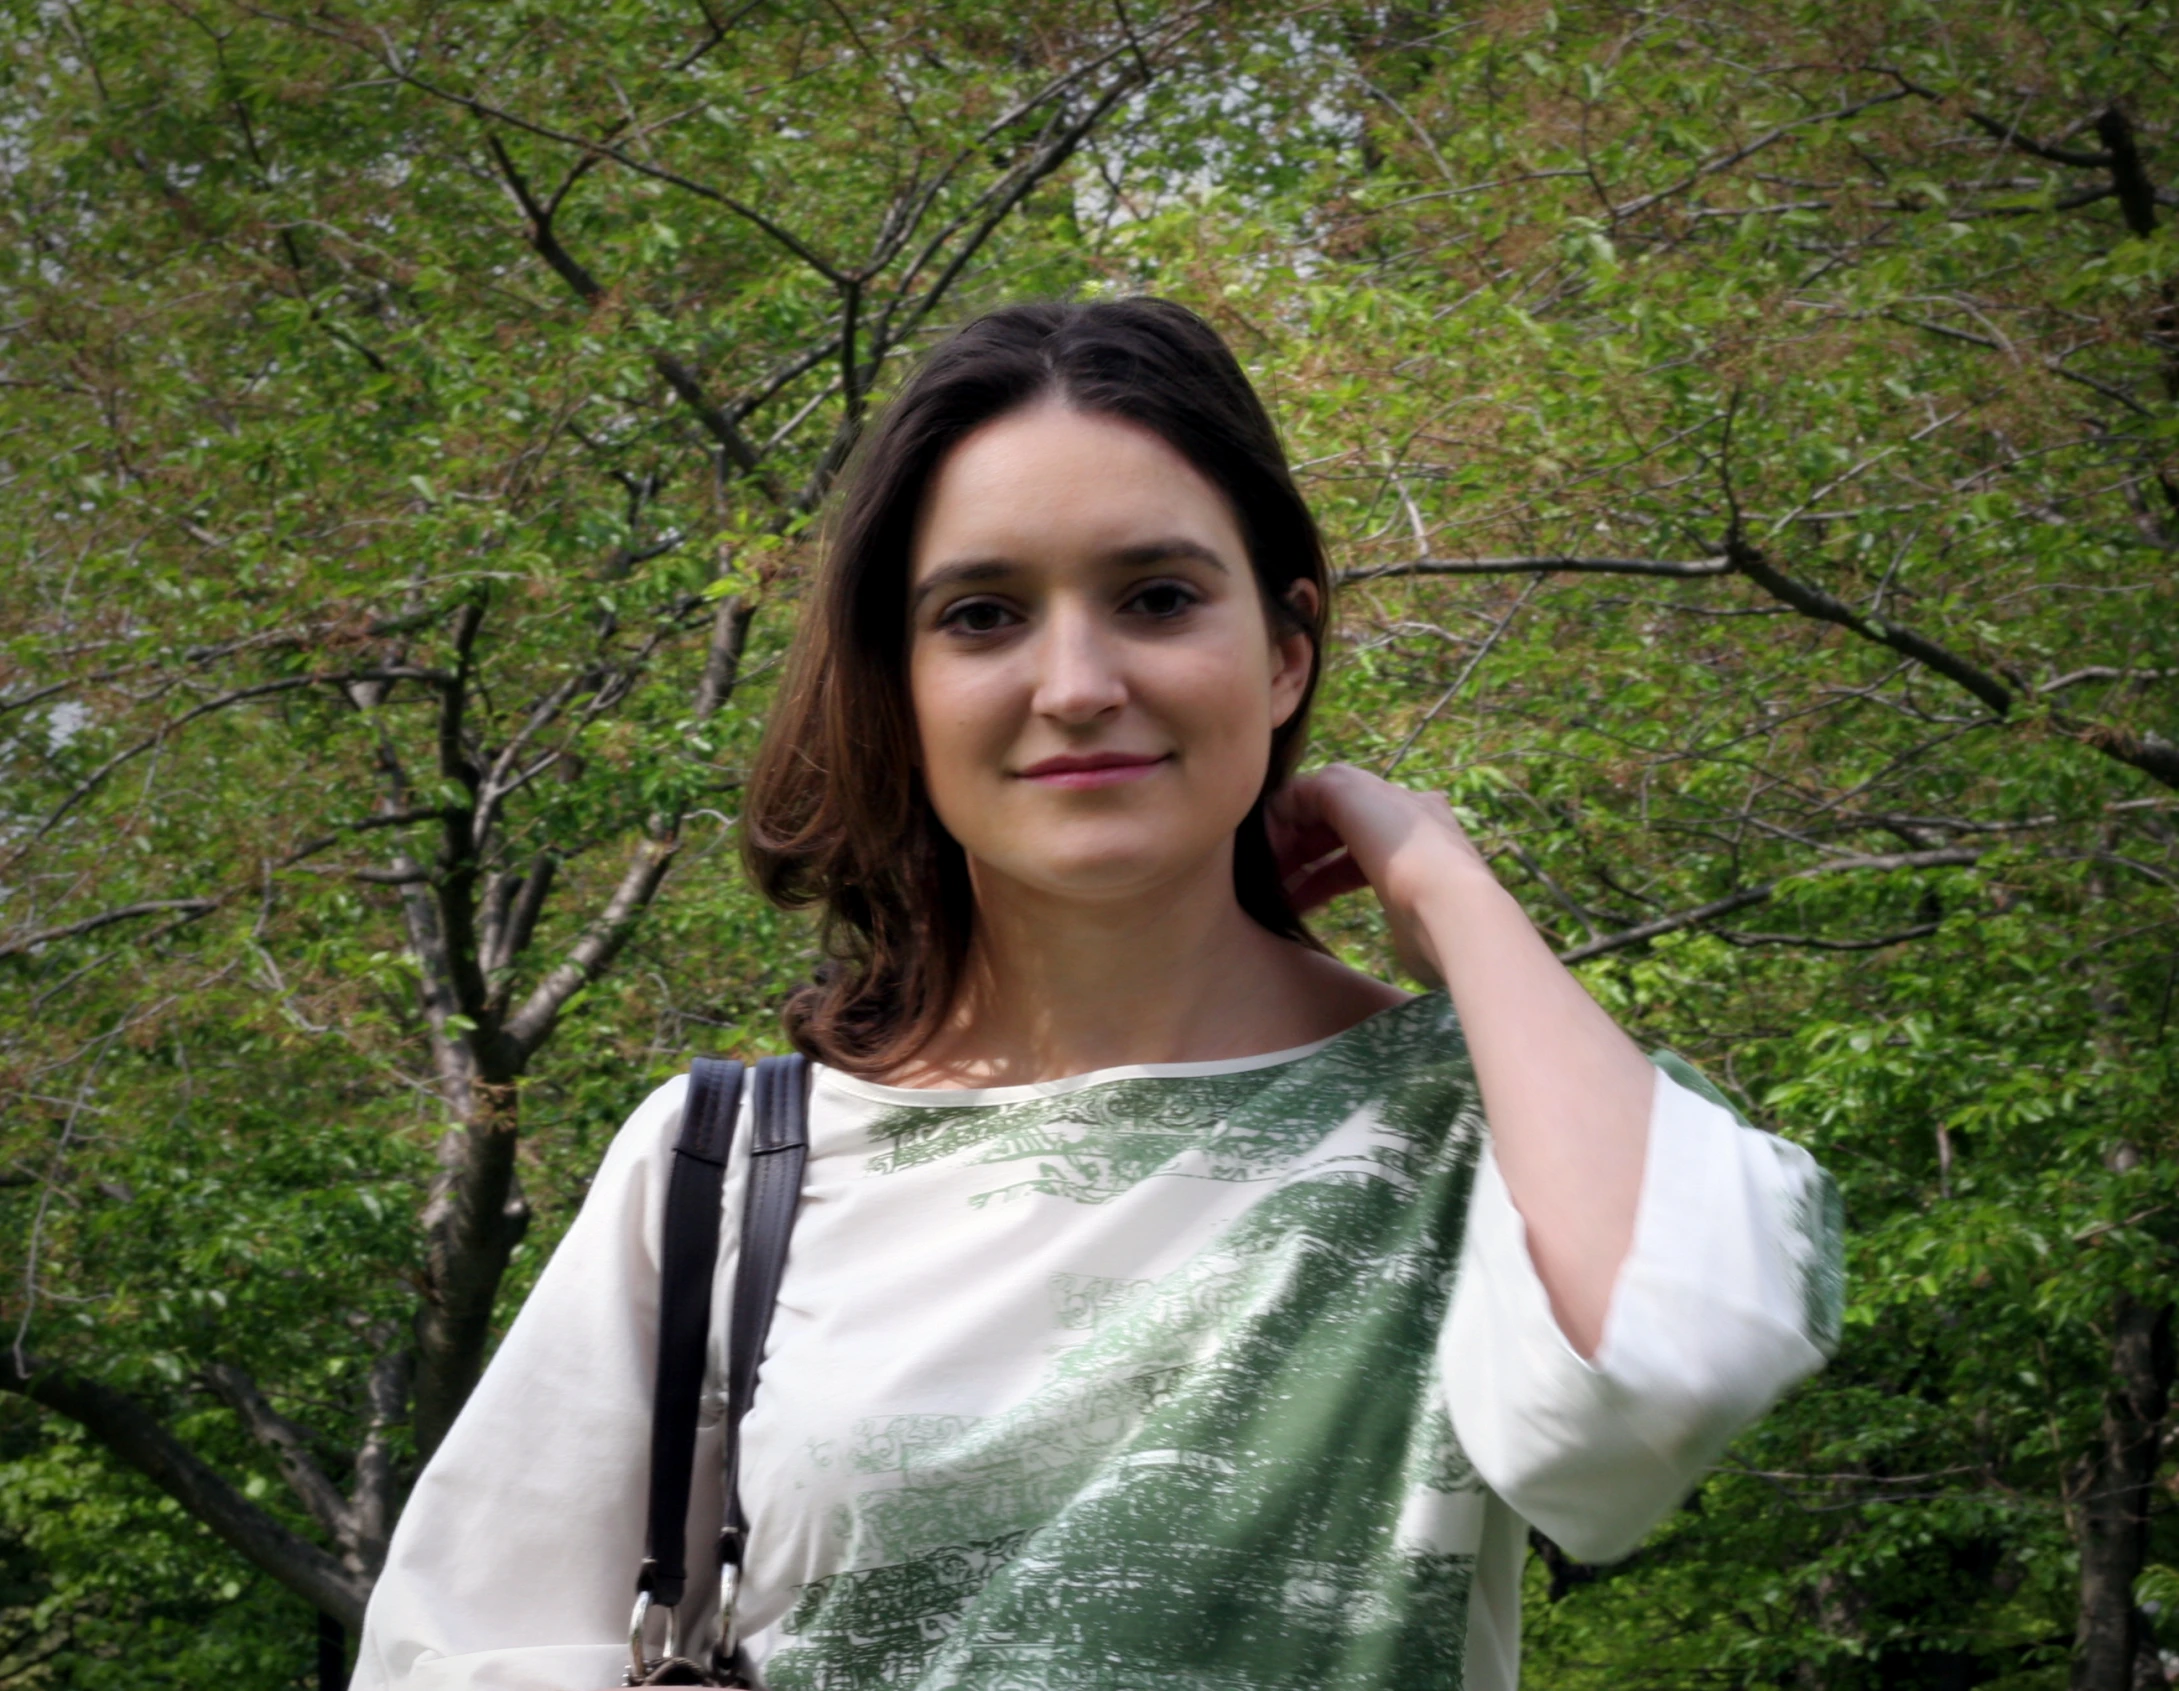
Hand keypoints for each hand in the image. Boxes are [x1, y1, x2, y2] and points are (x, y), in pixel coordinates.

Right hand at [1264, 763, 1492, 984]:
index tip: (1267, 839)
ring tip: (1278, 893)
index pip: (1331, 788)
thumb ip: (1312, 787)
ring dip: (1306, 869)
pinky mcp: (1403, 898)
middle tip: (1269, 868)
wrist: (1450, 912)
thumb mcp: (1351, 796)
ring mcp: (1406, 862)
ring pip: (1343, 856)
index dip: (1294, 809)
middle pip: (1336, 822)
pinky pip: (1354, 884)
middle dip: (1298, 841)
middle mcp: (1405, 823)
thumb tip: (1284, 803)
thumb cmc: (1402, 849)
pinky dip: (1325, 890)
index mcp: (1396, 794)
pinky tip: (1304, 904)